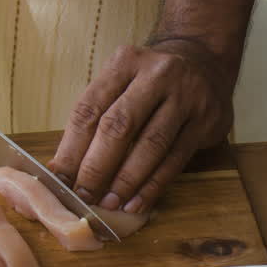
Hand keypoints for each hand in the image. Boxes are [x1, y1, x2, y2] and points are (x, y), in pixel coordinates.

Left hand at [48, 39, 234, 213]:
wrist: (206, 63)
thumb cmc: (150, 83)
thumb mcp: (122, 83)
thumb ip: (95, 119)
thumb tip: (61, 169)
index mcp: (124, 63)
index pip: (90, 109)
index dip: (71, 148)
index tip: (60, 180)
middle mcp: (156, 75)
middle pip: (119, 125)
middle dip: (97, 167)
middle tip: (84, 196)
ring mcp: (186, 97)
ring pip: (151, 145)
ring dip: (127, 180)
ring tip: (110, 204)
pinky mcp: (206, 121)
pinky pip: (175, 160)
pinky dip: (153, 186)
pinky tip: (137, 203)